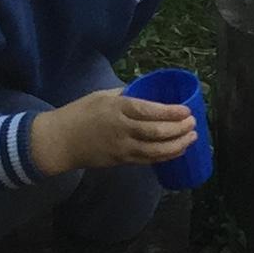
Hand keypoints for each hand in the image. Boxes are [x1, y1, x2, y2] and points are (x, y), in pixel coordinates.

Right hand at [27, 88, 196, 176]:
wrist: (60, 141)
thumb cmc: (80, 113)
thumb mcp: (102, 96)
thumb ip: (126, 94)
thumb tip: (149, 91)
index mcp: (117, 109)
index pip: (149, 111)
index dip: (171, 112)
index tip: (187, 110)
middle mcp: (122, 129)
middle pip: (157, 132)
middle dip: (180, 129)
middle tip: (193, 123)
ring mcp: (122, 147)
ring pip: (156, 150)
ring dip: (178, 145)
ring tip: (192, 137)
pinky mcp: (121, 160)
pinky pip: (148, 160)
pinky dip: (166, 156)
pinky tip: (177, 150)